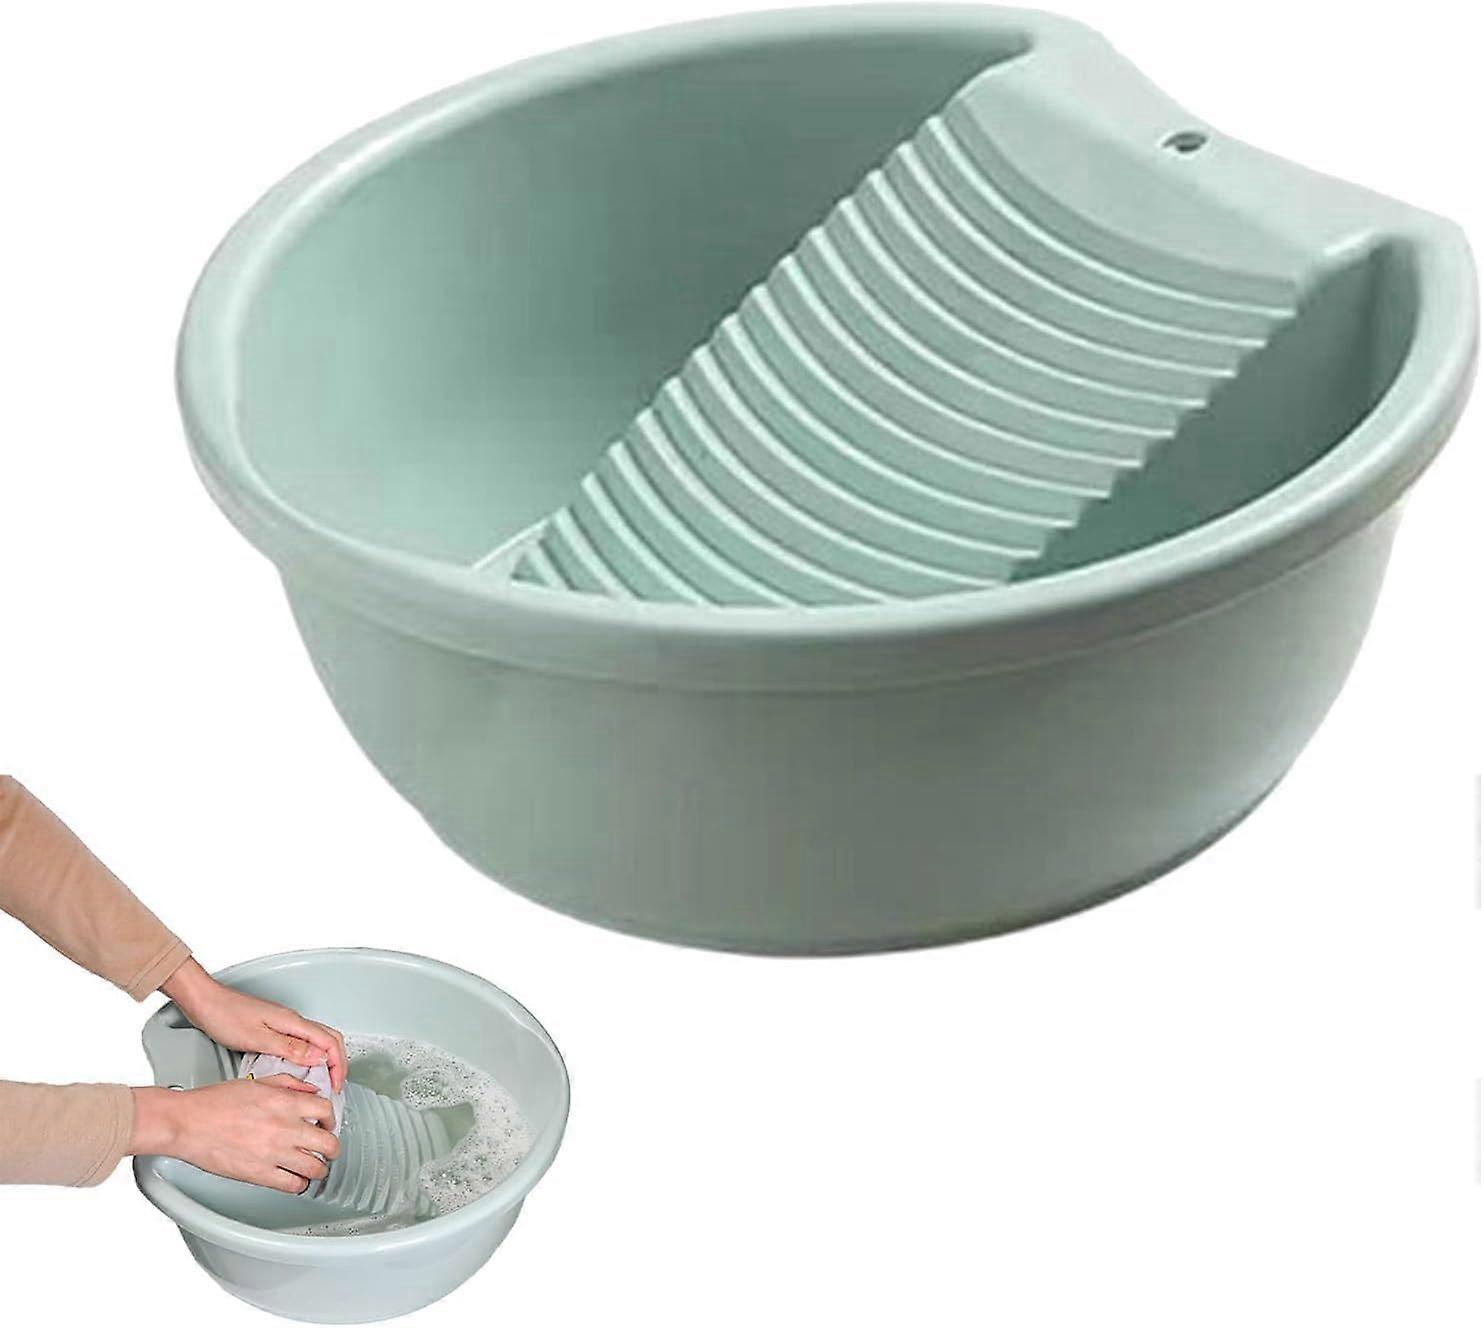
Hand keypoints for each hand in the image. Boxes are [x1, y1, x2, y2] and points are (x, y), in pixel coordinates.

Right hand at [130, 1076, 340, 1192]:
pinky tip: (295, 1179)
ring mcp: (273, 1153)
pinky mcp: (258, 1174)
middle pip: (328, 1143)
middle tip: (329, 1148)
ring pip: (315, 1168)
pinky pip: (292, 1185)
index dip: (331, 1118)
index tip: (327, 1123)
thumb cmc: (214, 1102)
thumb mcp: (257, 1082)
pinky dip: (299, 1184)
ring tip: (315, 1166)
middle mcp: (284, 1128)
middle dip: (332, 1147)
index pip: (326, 1110)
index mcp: (284, 1103)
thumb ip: (287, 1084)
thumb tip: (309, 1090)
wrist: (187, 1123)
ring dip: (319, 1168)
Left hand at [162, 959, 346, 1090]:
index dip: (338, 1065)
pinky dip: (308, 1057)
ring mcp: (284, 1023)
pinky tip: (298, 1069)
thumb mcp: (257, 1038)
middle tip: (334, 1084)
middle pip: (329, 1039)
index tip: (336, 1085)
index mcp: (292, 1022)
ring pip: (317, 1040)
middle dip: (337, 1063)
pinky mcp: (274, 1027)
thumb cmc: (224, 1016)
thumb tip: (318, 1057)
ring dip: (324, 1060)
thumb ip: (289, 1048)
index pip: (330, 1042)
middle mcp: (292, 1021)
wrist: (205, 1002)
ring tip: (319, 1081)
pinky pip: (302, 1042)